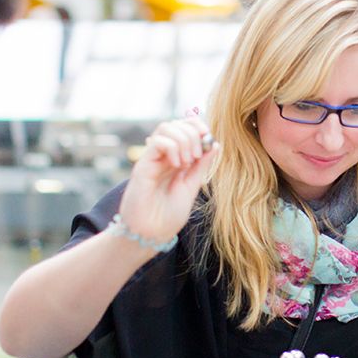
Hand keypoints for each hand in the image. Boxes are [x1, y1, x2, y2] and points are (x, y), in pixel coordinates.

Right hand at [119, 118, 218, 243]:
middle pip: (176, 124)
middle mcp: (163, 156)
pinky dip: (172, 148)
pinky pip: (157, 142)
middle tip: (197, 156)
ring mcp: (152, 159)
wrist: (151, 234)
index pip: (185, 128)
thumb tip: (215, 144)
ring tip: (187, 162)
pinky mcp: (142, 165)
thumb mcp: (192, 186)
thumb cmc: (168, 215)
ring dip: (183, 140)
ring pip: (166, 128)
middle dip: (193, 134)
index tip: (209, 138)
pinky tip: (176, 165)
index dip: (198, 127)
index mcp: (176, 159)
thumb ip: (201, 166)